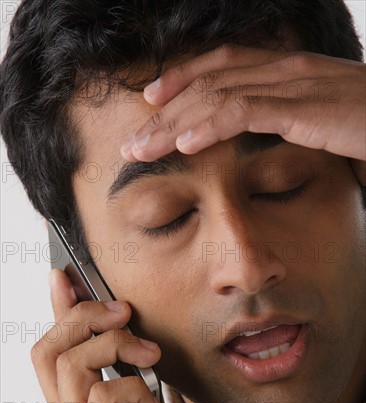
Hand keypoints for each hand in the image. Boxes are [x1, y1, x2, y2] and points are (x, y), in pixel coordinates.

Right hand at [31, 269, 207, 402]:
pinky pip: (101, 399)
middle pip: (50, 347)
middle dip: (85, 316)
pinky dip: (130, 387)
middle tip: (125, 314)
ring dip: (112, 346)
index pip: (56, 349)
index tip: (67, 276)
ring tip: (148, 356)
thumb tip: (145, 352)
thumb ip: (141, 388)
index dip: (59, 309)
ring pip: (69, 364)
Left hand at [121, 45, 365, 183]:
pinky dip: (210, 126)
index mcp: (288, 69)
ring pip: (217, 96)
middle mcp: (285, 69)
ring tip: (142, 149)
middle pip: (210, 81)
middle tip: (133, 139)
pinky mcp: (305, 108)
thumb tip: (270, 138)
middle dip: (165, 112)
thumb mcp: (324, 117)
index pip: (224, 65)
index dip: (182, 80)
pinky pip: (246, 112)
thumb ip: (292, 120)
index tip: (152, 102)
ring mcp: (294, 85)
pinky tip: (184, 144)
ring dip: (174, 124)